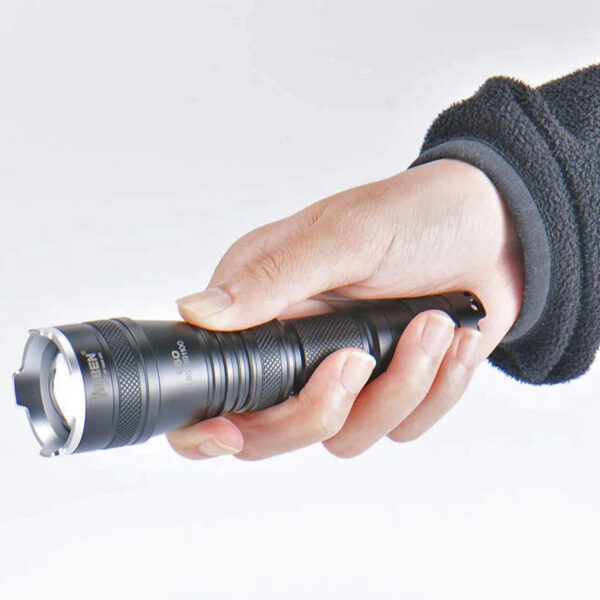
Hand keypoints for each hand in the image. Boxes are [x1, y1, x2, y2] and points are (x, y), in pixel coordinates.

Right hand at [167, 158, 524, 459]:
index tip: (231, 431)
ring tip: (429, 326)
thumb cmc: (416, 216)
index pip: (215, 385)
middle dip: (321, 409)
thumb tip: (198, 311)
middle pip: (272, 433)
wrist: (495, 228)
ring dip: (397, 389)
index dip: (211, 424)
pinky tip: (451, 339)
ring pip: (345, 436)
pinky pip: (401, 427)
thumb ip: (272, 279)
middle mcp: (294, 347)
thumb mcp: (345, 236)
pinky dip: (436, 390)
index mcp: (262, 306)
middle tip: (359, 360)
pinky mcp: (389, 390)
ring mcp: (341, 373)